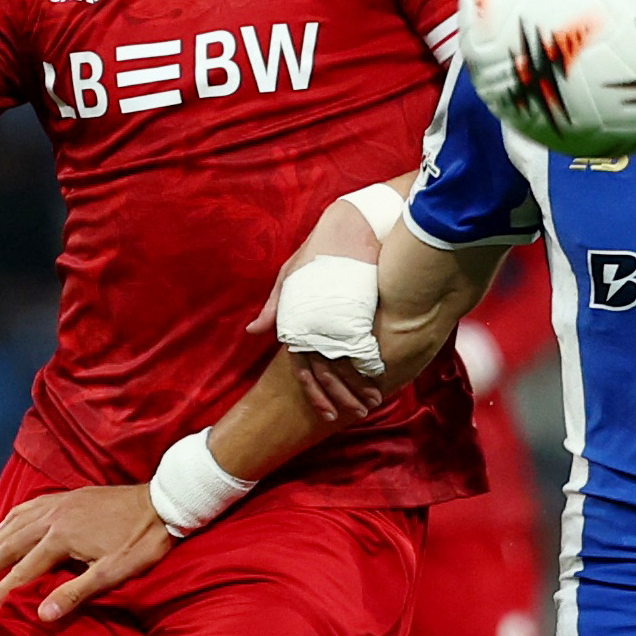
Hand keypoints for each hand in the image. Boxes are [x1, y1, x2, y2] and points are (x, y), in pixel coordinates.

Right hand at [0, 484, 170, 621]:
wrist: (163, 502)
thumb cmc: (140, 541)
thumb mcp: (111, 573)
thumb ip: (75, 593)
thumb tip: (42, 614)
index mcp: (60, 538)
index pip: (21, 571)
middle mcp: (54, 517)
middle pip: (11, 544)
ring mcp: (62, 502)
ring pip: (19, 521)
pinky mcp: (72, 495)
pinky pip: (33, 504)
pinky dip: (15, 515)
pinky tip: (10, 521)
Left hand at [246, 200, 383, 423]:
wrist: (354, 222)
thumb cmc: (322, 247)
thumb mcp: (293, 274)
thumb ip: (276, 306)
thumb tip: (253, 332)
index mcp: (296, 319)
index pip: (303, 367)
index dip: (316, 393)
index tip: (328, 413)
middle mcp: (315, 325)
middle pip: (326, 372)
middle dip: (340, 397)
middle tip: (355, 414)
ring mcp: (338, 320)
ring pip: (344, 365)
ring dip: (357, 387)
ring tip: (370, 403)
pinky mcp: (361, 312)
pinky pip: (364, 348)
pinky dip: (371, 367)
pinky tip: (381, 380)